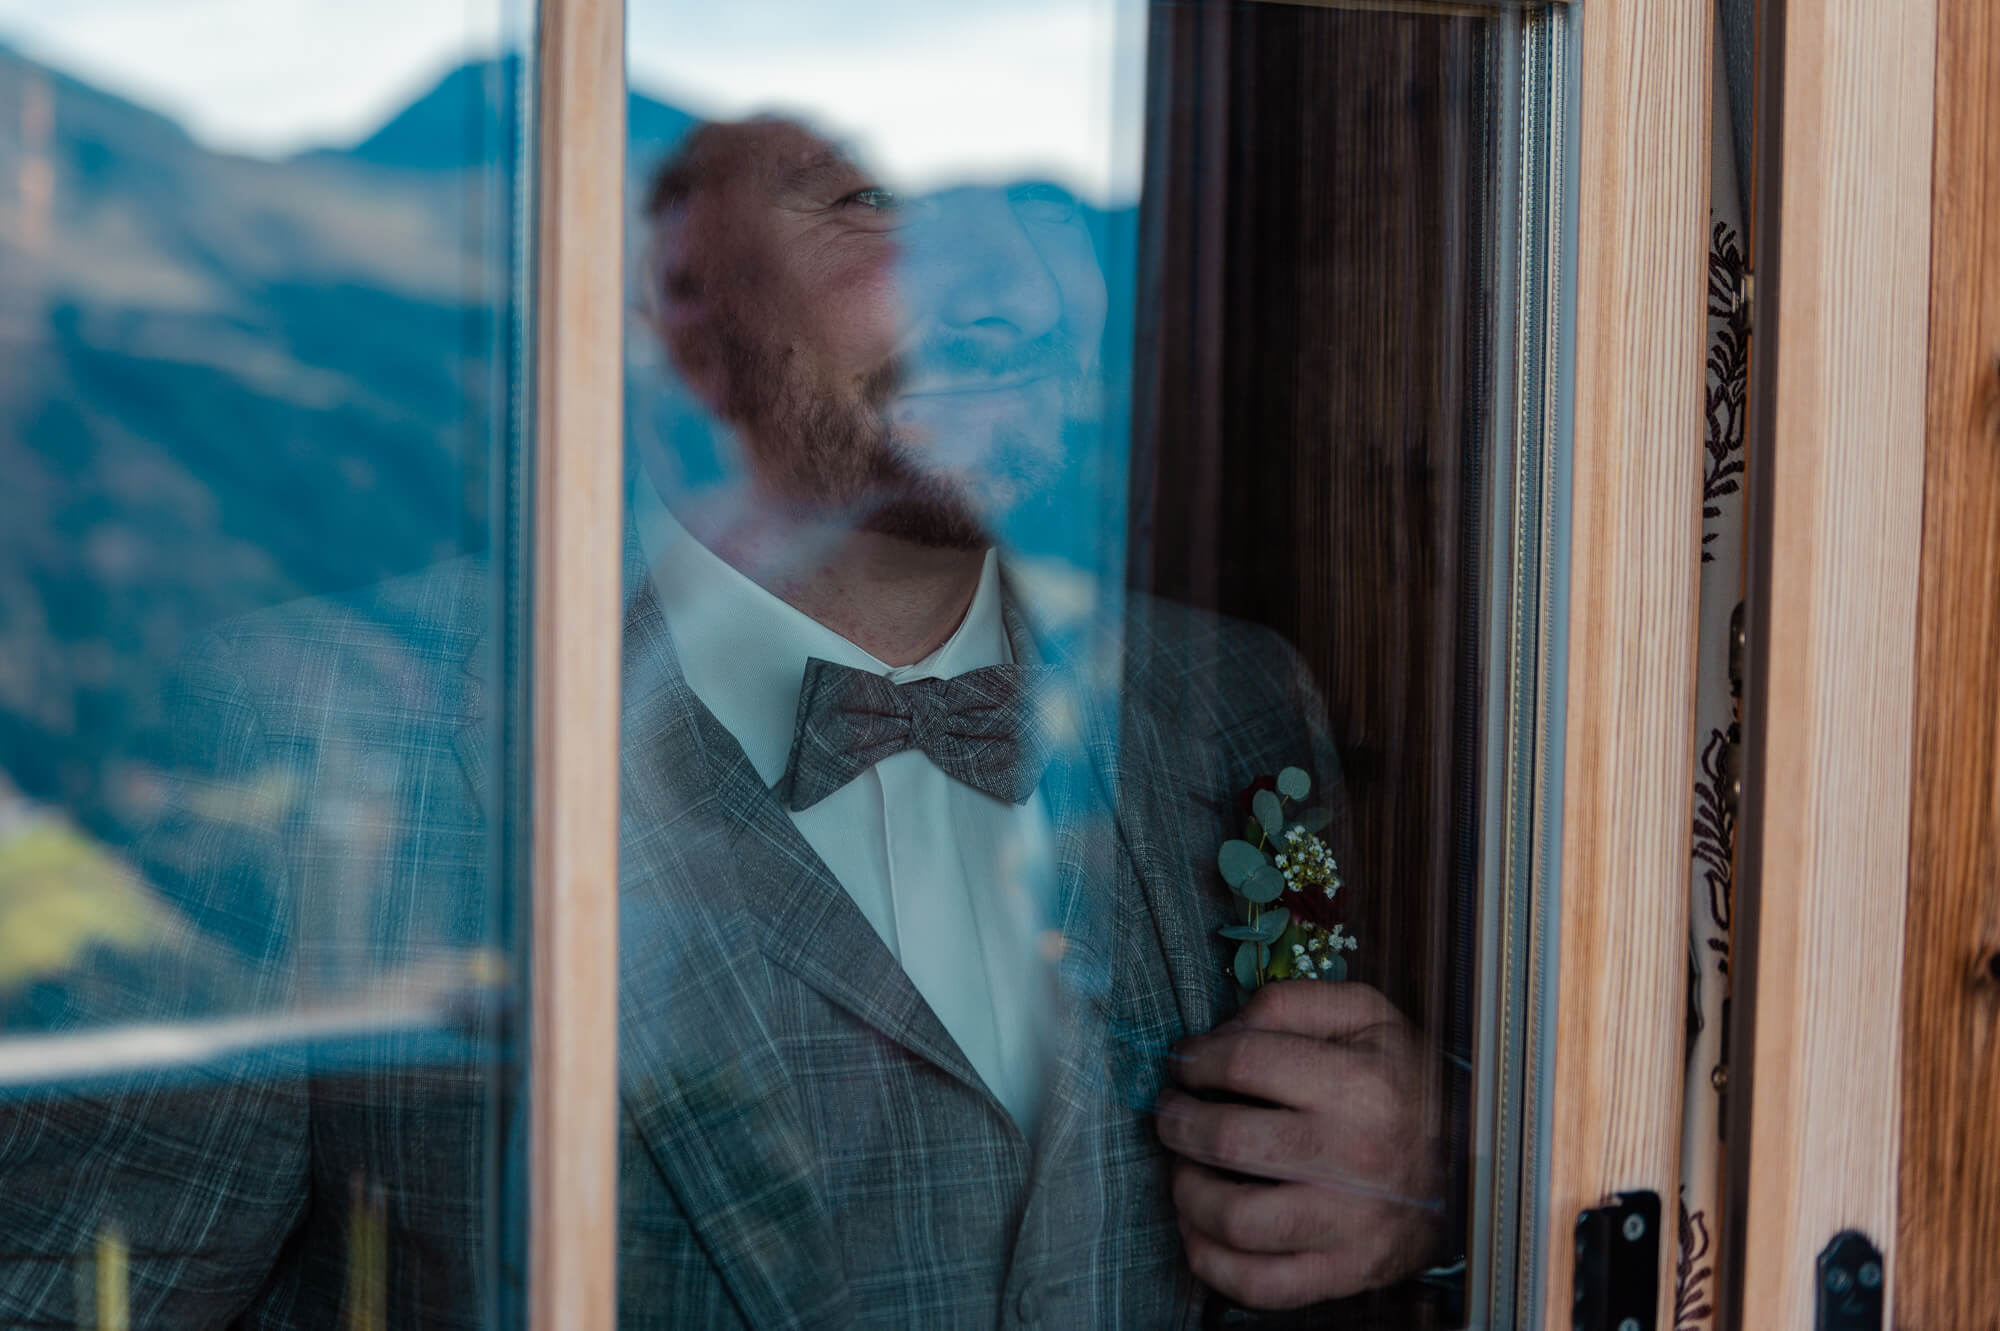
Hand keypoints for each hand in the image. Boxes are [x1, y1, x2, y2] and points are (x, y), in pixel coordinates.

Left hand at [1155, 980, 1444, 1309]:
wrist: (1467, 1164)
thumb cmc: (1402, 1083)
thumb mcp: (1365, 1015)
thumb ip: (1290, 1004)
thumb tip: (1221, 1031)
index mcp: (1362, 1085)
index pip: (1243, 1063)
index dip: (1196, 1060)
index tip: (1185, 1063)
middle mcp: (1357, 1158)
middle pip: (1227, 1141)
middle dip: (1177, 1122)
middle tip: (1170, 1114)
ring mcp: (1350, 1224)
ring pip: (1234, 1219)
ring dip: (1186, 1191)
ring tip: (1184, 1169)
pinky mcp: (1344, 1273)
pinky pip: (1258, 1285)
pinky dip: (1211, 1261)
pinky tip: (1199, 1229)